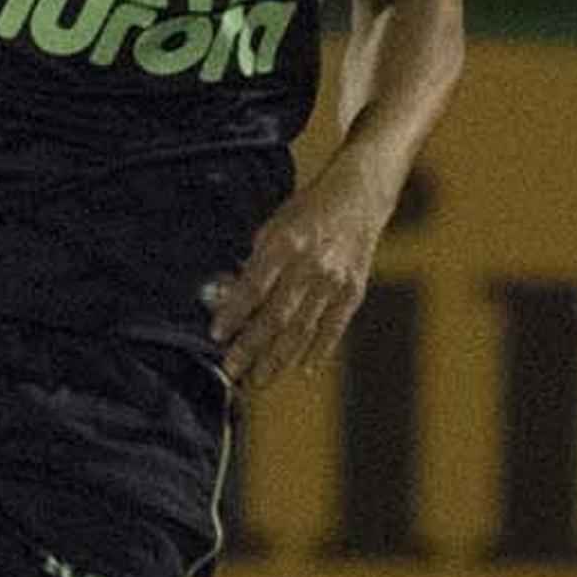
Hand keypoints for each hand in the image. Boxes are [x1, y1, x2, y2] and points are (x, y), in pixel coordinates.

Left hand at [211, 165, 385, 387]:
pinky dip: (319, 350)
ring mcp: (335, 281)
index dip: (233, 315)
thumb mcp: (273, 226)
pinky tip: (304, 369)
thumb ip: (253, 263)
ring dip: (279, 358)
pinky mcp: (354, 290)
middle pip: (276, 316)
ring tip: (260, 379)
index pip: (253, 288)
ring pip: (303, 328)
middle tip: (231, 370)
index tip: (217, 336)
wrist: (359, 197)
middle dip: (251, 347)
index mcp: (285, 244)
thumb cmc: (308, 211)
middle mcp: (310, 266)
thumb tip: (230, 299)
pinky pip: (334, 326)